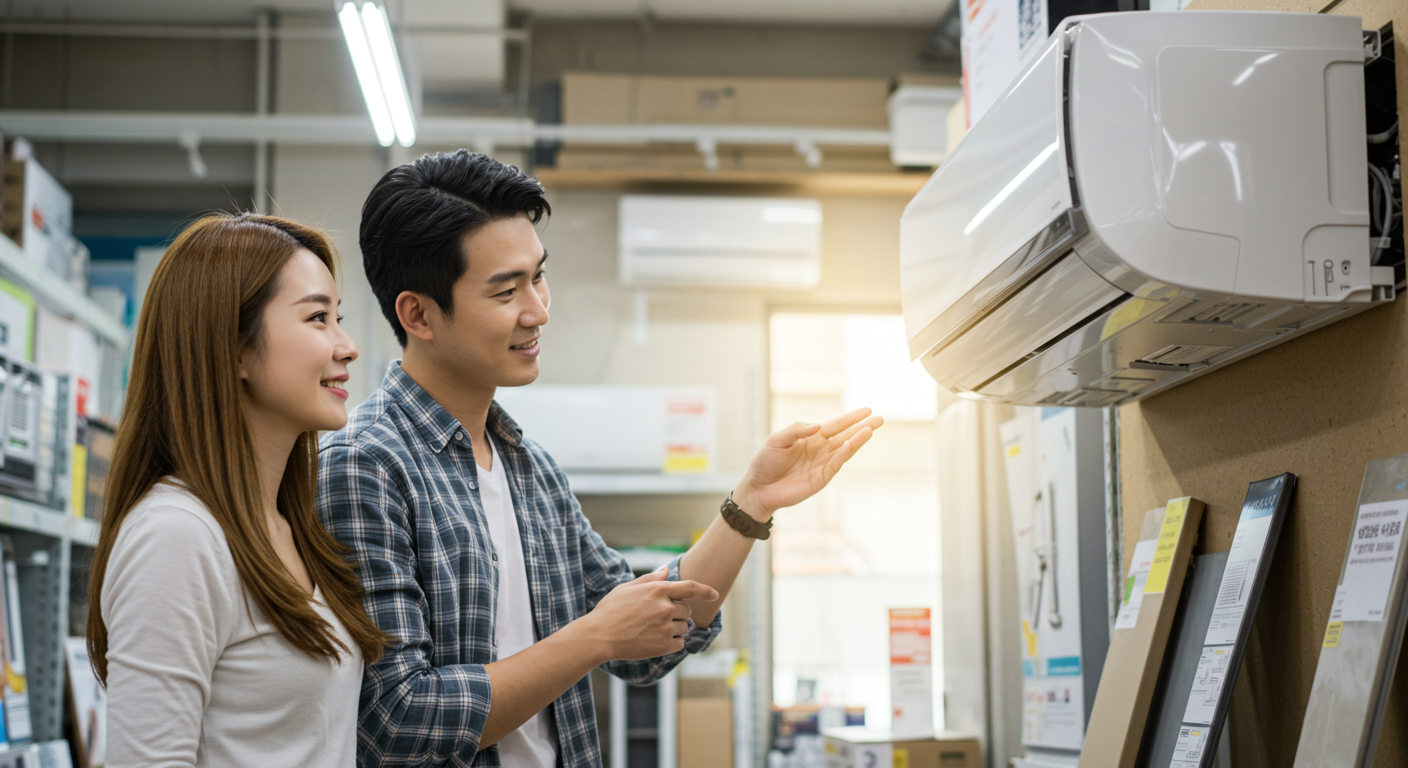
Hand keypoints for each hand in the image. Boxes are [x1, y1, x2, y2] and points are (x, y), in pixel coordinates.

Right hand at [579, 570, 718, 661]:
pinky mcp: (663, 645)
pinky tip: (654, 641)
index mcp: (658, 590)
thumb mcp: (627, 588)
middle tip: (656, 617)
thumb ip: (650, 579)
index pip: (690, 587)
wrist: (599, 636)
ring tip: (651, 629)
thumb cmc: (610, 610)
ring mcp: (665, 627)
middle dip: (677, 613)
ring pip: (684, 627)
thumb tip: (666, 570)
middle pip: (687, 610)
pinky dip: (672, 643)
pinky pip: (679, 643)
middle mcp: (665, 607)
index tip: (714, 594)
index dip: (705, 590)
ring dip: (674, 628)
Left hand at [733, 407, 882, 519]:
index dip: (851, 418)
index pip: (835, 425)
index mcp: (811, 438)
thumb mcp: (777, 440)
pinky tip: (853, 444)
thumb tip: (818, 426)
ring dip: (858, 440)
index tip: (867, 409)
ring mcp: (822, 464)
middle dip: (862, 427)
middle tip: (880, 418)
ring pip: (844, 449)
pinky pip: (836, 464)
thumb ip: (796, 430)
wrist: (758, 487)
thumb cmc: (766, 461)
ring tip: (871, 429)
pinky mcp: (821, 479)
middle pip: (846, 436)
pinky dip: (845, 454)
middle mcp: (820, 449)